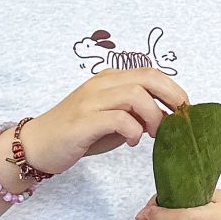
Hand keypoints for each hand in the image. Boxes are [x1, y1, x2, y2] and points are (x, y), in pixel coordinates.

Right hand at [19, 69, 188, 177]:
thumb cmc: (79, 134)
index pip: (151, 73)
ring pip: (136, 95)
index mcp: (110, 80)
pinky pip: (118, 119)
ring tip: (153, 134)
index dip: (173, 90)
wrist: (37, 145)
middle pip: (148, 78)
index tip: (183, 111)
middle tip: (179, 120)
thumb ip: (137, 114)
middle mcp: (101, 85)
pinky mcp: (83, 121)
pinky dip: (133, 131)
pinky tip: (133, 142)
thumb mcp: (114, 120)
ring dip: (153, 116)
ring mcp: (91, 101)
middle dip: (172, 97)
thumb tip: (167, 117)